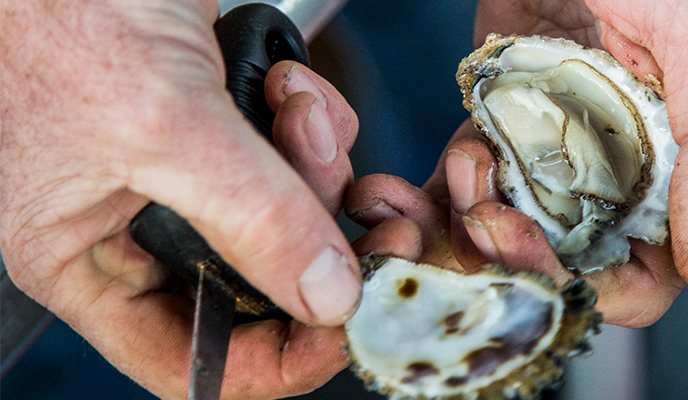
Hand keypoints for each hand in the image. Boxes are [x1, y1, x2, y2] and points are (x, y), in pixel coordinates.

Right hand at [1, 2, 360, 398]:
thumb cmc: (60, 12)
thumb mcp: (159, 123)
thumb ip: (249, 216)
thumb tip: (327, 296)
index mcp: (86, 260)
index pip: (190, 359)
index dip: (273, 363)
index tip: (347, 328)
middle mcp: (137, 229)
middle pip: (259, 284)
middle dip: (318, 242)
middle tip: (367, 210)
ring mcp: (186, 176)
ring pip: (288, 215)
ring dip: (318, 168)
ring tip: (296, 106)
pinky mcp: (221, 128)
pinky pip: (293, 156)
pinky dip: (310, 124)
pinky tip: (289, 81)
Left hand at [346, 122, 682, 326]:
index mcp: (670, 180)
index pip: (629, 286)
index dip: (566, 285)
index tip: (509, 241)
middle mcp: (607, 182)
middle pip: (543, 268)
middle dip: (485, 262)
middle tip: (466, 220)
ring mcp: (543, 158)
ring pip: (484, 235)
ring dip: (437, 235)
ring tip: (412, 202)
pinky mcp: (494, 128)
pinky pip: (450, 188)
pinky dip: (412, 201)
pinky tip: (384, 191)